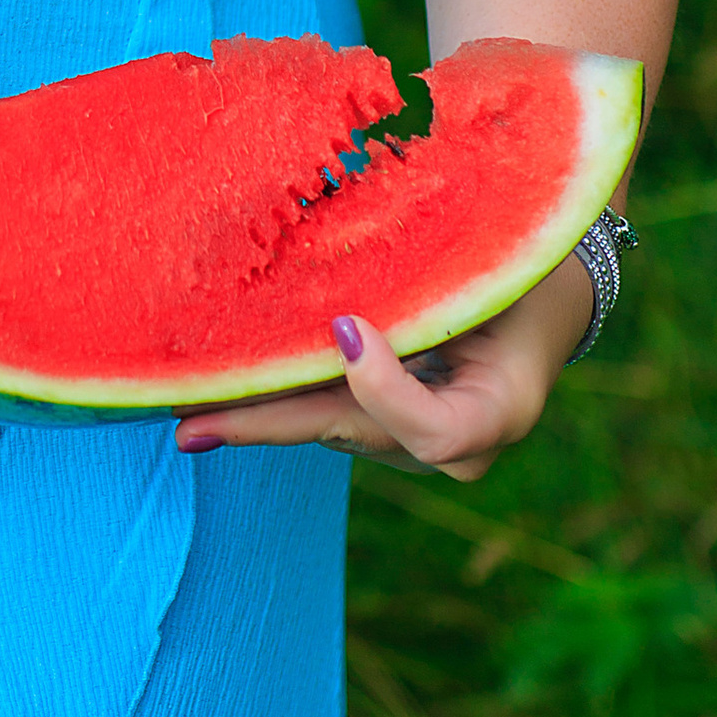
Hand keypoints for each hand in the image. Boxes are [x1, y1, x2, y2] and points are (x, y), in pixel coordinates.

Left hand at [173, 254, 590, 479]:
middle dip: (269, 423)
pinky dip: (273, 392)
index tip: (346, 326)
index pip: (439, 433)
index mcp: (503, 409)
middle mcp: (457, 449)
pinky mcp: (379, 429)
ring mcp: (414, 447)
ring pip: (328, 423)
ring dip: (259, 406)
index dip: (386, 390)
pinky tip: (211, 386)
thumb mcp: (500, 267)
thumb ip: (442, 278)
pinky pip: (321, 411)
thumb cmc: (520, 267)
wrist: (534, 300)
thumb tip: (348, 277)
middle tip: (193, 426)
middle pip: (356, 433)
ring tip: (183, 401)